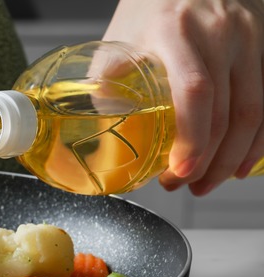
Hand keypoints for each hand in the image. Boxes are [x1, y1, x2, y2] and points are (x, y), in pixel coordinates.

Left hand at [103, 0, 263, 194]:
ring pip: (254, 111)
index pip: (195, 92)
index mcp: (176, 32)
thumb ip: (109, 83)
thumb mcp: (120, 39)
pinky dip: (257, 139)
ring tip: (207, 182)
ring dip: (233, 157)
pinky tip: (241, 161)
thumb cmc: (148, 7)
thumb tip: (101, 132)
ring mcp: (249, 36)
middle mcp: (220, 32)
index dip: (191, 138)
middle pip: (227, 111)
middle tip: (183, 185)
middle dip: (207, 160)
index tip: (178, 170)